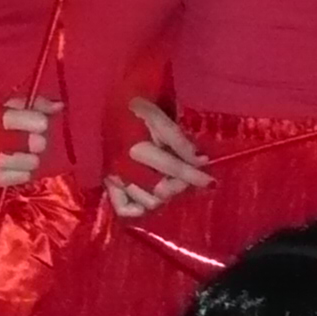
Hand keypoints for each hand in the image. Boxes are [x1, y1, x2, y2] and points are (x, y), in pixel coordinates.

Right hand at [0, 98, 57, 187]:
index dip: (39, 122)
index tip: (38, 123)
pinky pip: (20, 179)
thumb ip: (31, 104)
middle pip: (37, 145)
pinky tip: (10, 165)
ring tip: (15, 152)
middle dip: (34, 141)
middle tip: (24, 138)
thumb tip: (60, 106)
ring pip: (32, 164)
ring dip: (28, 158)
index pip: (35, 123)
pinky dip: (19, 172)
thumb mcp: (0, 104)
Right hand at [104, 99, 210, 218]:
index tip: (211, 182)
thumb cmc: (134, 109)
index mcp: (136, 149)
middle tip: (188, 177)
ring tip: (171, 183)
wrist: (105, 105)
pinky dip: (139, 210)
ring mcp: (115, 179)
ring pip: (147, 202)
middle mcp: (124, 169)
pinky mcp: (109, 184)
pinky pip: (123, 208)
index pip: (173, 169)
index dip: (195, 176)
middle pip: (161, 191)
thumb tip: (201, 162)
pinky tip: (151, 198)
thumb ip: (179, 141)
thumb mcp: (159, 118)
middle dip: (179, 185)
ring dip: (164, 196)